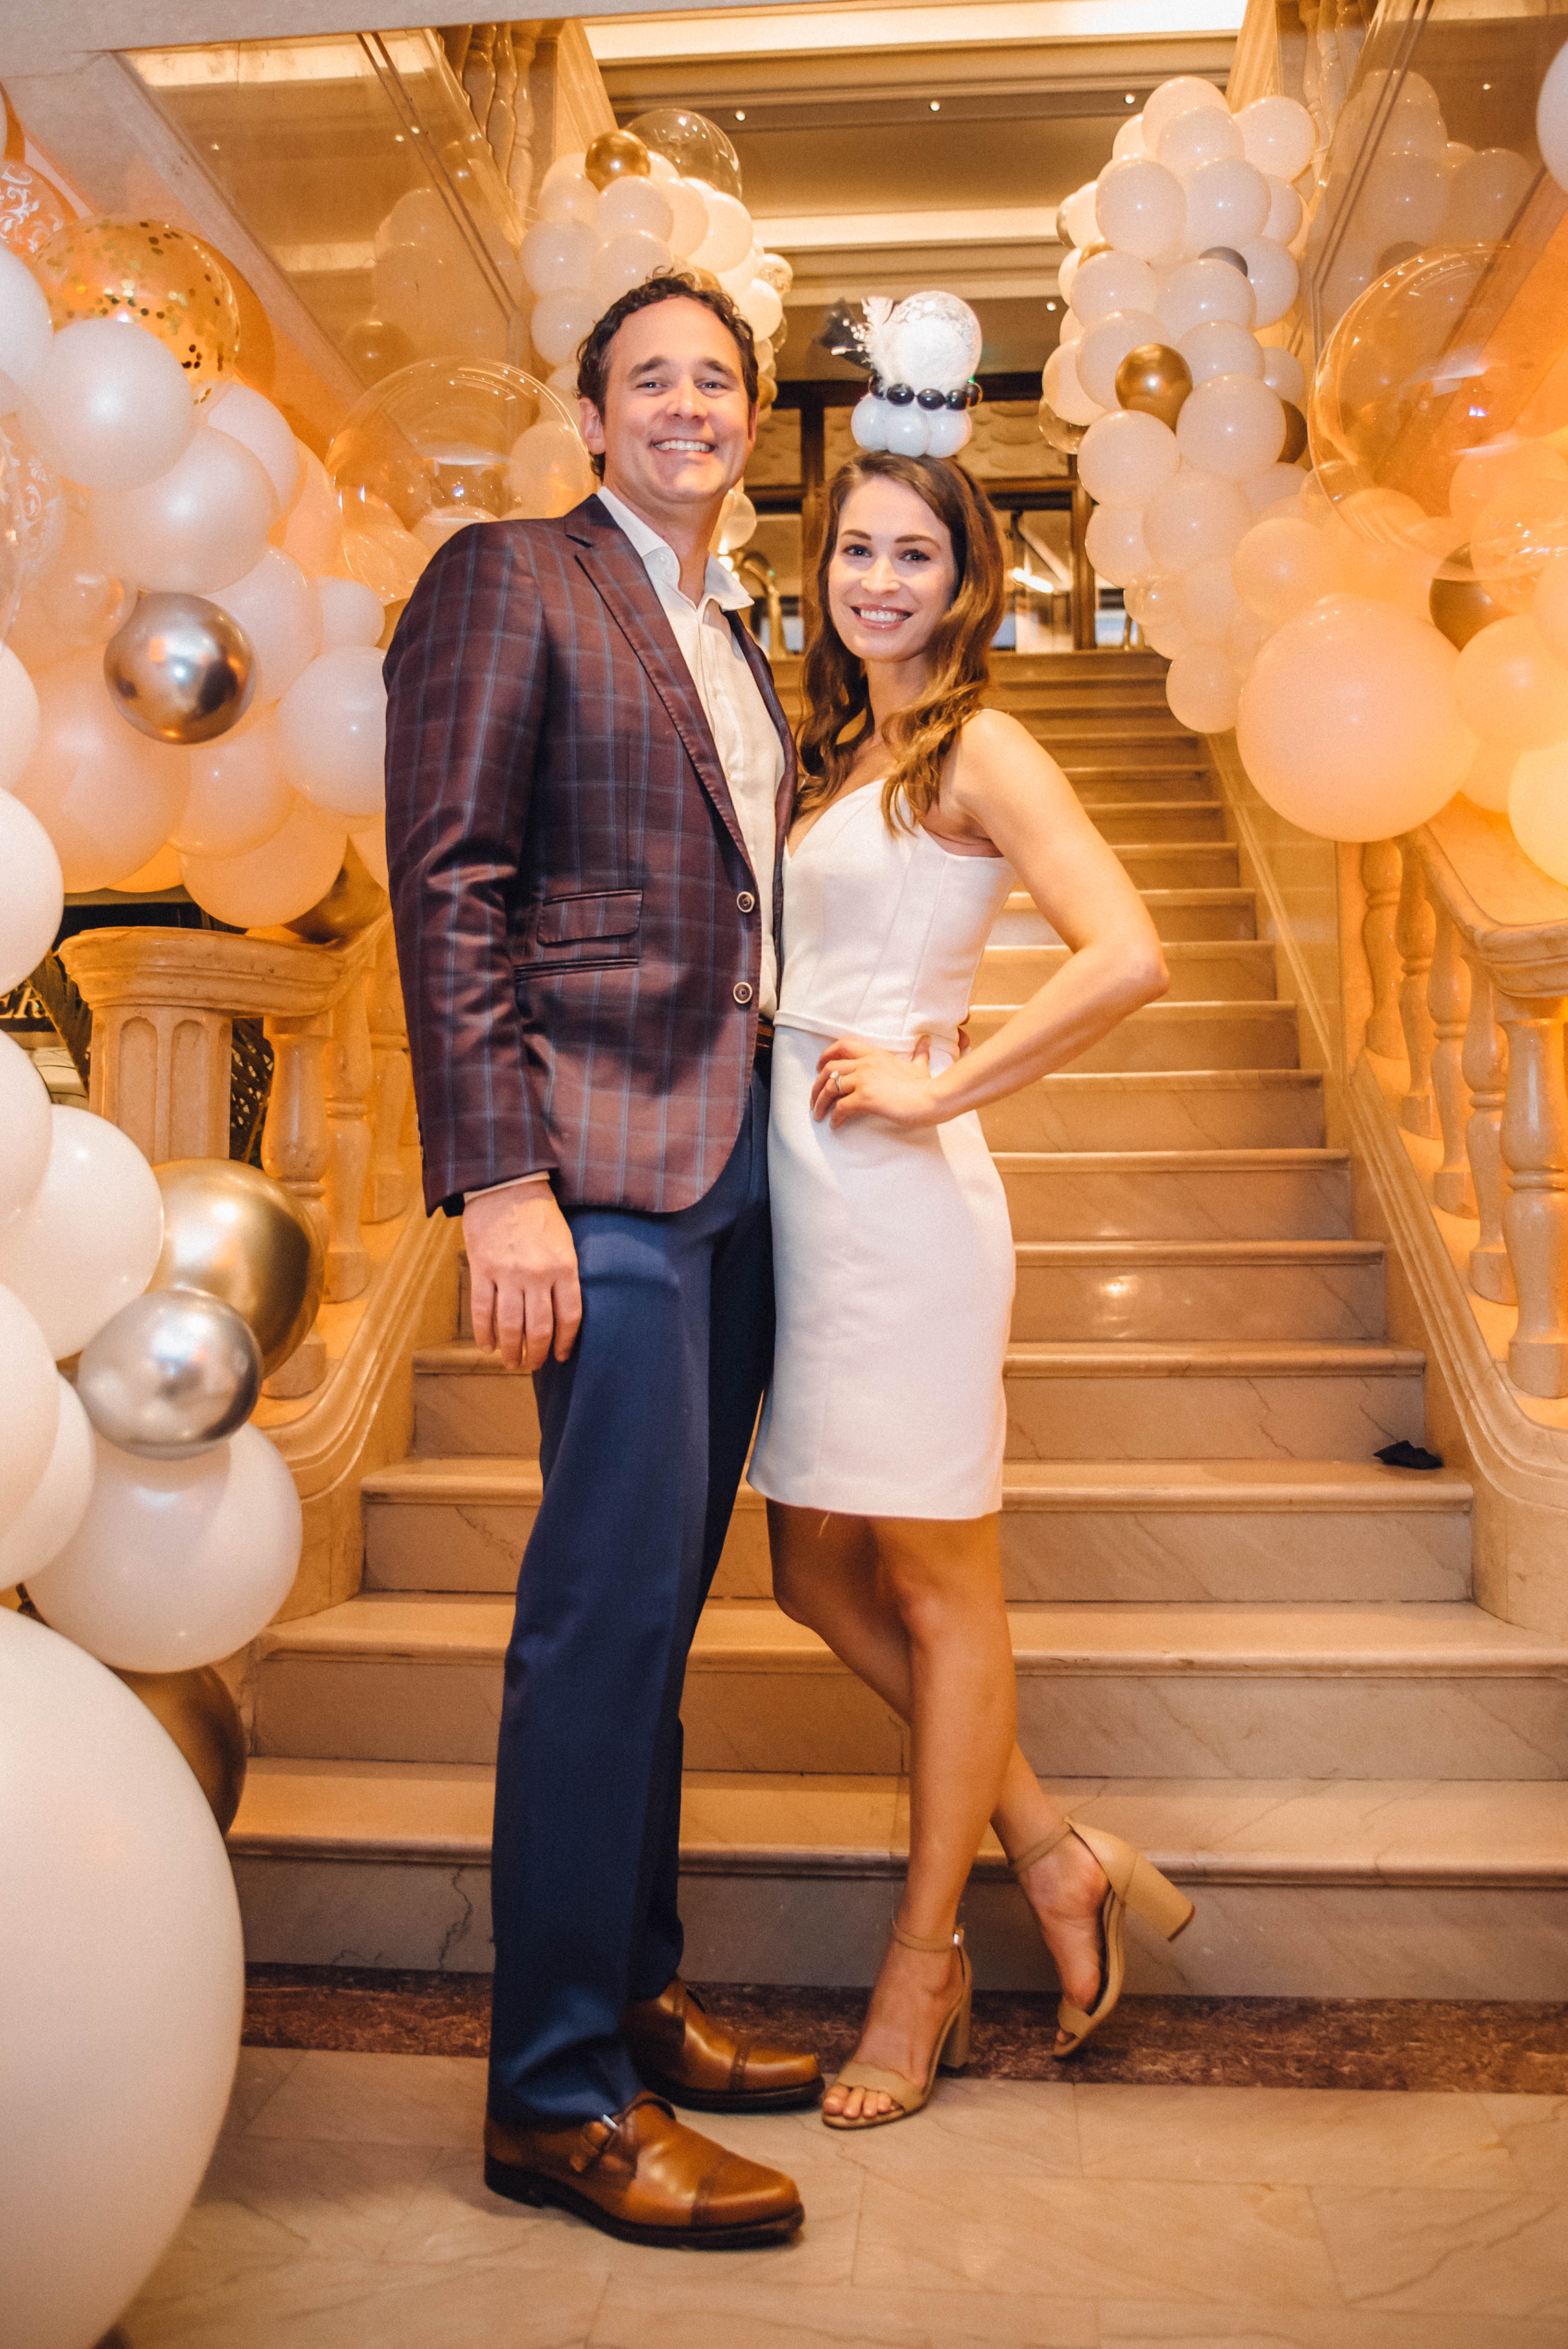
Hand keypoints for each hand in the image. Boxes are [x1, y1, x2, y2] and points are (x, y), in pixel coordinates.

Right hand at [463, 1185, 580, 1372]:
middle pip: (539, 1328)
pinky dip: (484, 1333)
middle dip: (537, 1354)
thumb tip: (561, 1314)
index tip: (561, 1356)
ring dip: (511, 1350)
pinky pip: (482, 1311)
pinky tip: (488, 1346)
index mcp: (563, 1267)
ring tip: (512, 1362)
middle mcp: (537, 1274)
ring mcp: (507, 1273)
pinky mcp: (482, 1269)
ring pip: (510, 1325)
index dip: (565, 1342)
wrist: (506, 1186)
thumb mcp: (564, 1243)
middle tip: (533, 1365)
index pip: (569, 1317)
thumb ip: (564, 1276)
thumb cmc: (539, 1215)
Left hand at [810, 1035, 942, 1130]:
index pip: (843, 1045)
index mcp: (876, 1054)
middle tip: (814, 1098)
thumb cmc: (927, 1086)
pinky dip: (834, 1117)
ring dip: (820, 1102)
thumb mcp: (920, 1066)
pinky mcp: (865, 1099)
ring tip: (818, 1114)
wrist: (933, 1099)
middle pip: (830, 1068)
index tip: (819, 1067)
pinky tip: (835, 1125)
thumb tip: (926, 1040)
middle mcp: (866, 1064)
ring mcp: (864, 1080)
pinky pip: (840, 1107)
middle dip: (817, 1084)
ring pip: (830, 1088)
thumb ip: (920, 1053)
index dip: (826, 1055)